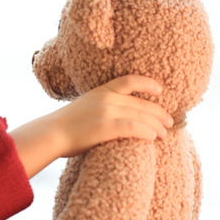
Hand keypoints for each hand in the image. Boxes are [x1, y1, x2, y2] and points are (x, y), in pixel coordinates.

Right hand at [10, 75, 172, 176]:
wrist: (50, 134)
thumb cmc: (65, 126)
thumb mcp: (84, 107)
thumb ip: (101, 107)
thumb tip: (119, 115)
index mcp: (100, 91)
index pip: (130, 81)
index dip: (148, 84)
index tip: (161, 91)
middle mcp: (106, 99)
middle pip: (141, 103)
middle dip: (159, 113)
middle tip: (169, 122)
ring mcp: (106, 112)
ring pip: (141, 117)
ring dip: (156, 126)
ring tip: (164, 134)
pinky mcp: (105, 128)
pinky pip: (133, 128)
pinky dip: (146, 133)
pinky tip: (152, 138)